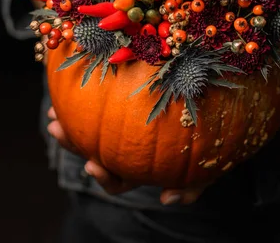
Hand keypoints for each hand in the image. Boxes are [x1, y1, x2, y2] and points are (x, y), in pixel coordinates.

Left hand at [47, 106, 209, 204]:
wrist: (225, 106)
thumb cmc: (215, 141)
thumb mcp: (208, 167)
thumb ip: (192, 186)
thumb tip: (167, 199)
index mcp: (144, 167)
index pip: (119, 179)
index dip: (103, 177)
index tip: (91, 166)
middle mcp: (131, 149)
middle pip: (97, 151)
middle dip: (73, 143)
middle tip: (57, 129)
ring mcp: (127, 125)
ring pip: (94, 128)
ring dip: (72, 121)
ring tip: (55, 109)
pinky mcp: (126, 99)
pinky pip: (104, 98)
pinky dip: (87, 93)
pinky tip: (73, 81)